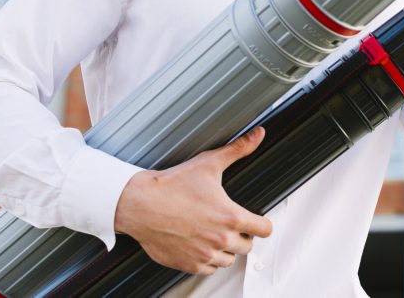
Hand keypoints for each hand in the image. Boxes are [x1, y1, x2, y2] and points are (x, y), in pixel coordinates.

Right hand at [114, 127, 272, 274]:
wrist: (139, 204)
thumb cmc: (172, 185)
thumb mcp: (209, 163)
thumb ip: (238, 150)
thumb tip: (258, 135)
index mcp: (230, 217)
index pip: (264, 230)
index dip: (261, 224)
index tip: (255, 221)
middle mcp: (220, 239)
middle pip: (247, 247)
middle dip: (242, 236)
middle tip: (229, 224)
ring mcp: (204, 254)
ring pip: (228, 260)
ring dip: (225, 250)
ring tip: (214, 234)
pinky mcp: (188, 264)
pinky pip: (209, 269)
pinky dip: (207, 260)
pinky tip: (200, 245)